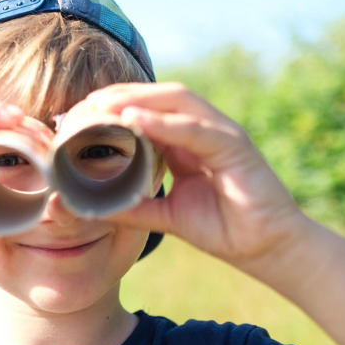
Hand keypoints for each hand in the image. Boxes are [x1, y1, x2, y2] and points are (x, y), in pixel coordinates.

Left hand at [87, 83, 308, 265]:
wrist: (266, 250)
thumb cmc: (221, 229)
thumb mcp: (165, 216)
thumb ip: (131, 207)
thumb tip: (88, 207)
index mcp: (186, 141)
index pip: (148, 110)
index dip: (114, 106)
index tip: (78, 115)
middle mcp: (203, 130)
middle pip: (159, 97)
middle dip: (120, 94)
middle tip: (84, 103)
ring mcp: (221, 134)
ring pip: (177, 101)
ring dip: (137, 99)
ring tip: (101, 104)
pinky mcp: (235, 147)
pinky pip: (195, 129)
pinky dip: (164, 122)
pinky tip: (133, 119)